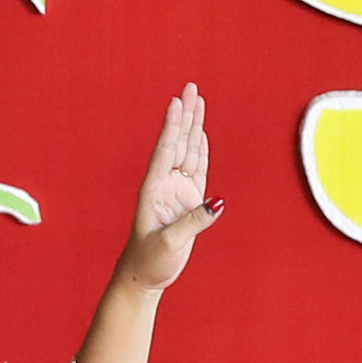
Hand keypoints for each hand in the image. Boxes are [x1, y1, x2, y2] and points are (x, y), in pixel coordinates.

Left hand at [108, 88, 222, 293]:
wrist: (145, 275)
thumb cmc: (150, 260)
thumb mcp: (170, 243)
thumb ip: (193, 222)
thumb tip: (216, 204)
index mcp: (153, 189)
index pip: (166, 151)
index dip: (172, 126)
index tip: (177, 101)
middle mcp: (164, 184)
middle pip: (178, 142)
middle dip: (185, 114)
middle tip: (190, 87)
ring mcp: (176, 191)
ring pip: (187, 151)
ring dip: (193, 126)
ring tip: (198, 101)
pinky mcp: (187, 202)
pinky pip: (197, 170)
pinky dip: (200, 150)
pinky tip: (201, 134)